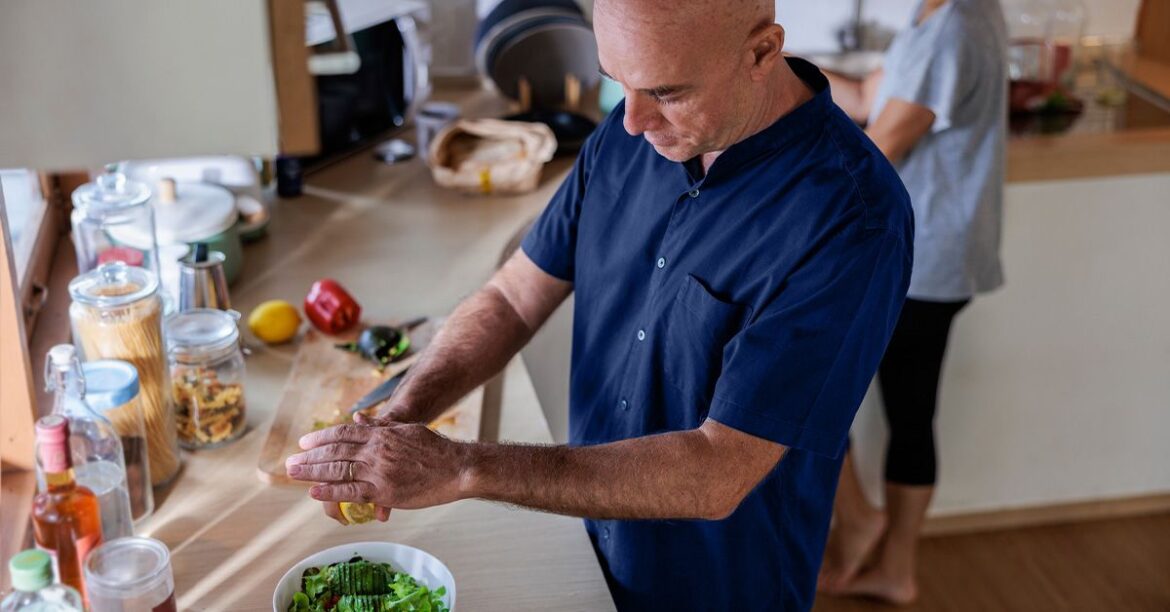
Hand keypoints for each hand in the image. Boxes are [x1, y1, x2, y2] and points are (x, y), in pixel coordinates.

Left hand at [286, 414, 469, 516]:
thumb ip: (381, 425)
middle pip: (335, 451)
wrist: (457, 467)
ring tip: (293, 474)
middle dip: (309, 457)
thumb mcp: (407, 428)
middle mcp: (376, 450)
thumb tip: (358, 418)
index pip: (343, 433)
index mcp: (381, 434)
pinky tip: (314, 492)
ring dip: (312, 472)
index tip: (305, 443)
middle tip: (290, 462)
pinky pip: (351, 492)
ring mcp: (379, 471)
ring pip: (338, 470)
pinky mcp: (384, 492)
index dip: (321, 438)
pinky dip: (330, 492)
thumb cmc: (436, 449)